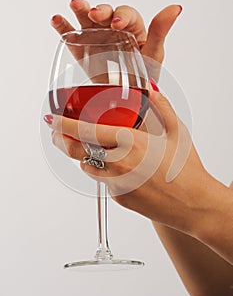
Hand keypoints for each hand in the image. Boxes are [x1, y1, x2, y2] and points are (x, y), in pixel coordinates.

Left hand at [44, 86, 206, 235]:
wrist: (195, 205)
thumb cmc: (188, 169)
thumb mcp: (177, 131)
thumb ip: (161, 106)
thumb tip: (151, 89)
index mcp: (130, 142)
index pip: (86, 131)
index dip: (64, 124)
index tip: (51, 119)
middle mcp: (119, 163)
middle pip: (77, 152)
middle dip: (62, 141)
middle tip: (58, 135)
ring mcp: (117, 184)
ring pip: (89, 168)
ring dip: (87, 158)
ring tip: (100, 151)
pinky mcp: (119, 198)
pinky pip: (104, 182)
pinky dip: (107, 173)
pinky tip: (126, 171)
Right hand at [51, 0, 181, 79]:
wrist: (127, 102)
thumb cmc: (144, 77)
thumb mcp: (153, 55)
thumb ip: (160, 31)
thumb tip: (176, 8)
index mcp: (132, 29)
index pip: (126, 15)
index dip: (122, 16)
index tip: (117, 25)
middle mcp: (113, 29)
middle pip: (105, 13)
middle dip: (100, 10)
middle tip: (96, 14)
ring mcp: (96, 38)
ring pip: (87, 19)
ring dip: (81, 9)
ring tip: (75, 5)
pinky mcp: (82, 49)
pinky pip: (72, 36)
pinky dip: (63, 26)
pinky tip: (57, 20)